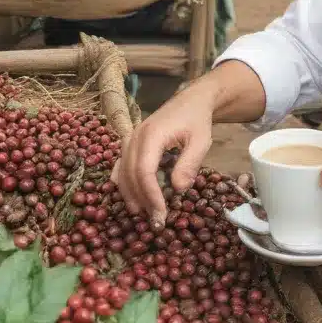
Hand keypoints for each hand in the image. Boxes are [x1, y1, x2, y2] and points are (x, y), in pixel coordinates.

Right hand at [113, 84, 214, 228]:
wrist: (191, 101)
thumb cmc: (197, 120)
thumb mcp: (201, 141)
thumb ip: (189, 164)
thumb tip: (177, 189)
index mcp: (152, 135)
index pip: (144, 171)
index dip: (150, 195)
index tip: (161, 214)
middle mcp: (135, 136)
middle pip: (130, 174)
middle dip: (142, 200)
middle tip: (155, 221)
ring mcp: (130, 138)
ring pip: (122, 171)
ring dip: (130, 194)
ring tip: (143, 212)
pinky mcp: (130, 142)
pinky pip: (120, 164)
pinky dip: (123, 182)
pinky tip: (130, 196)